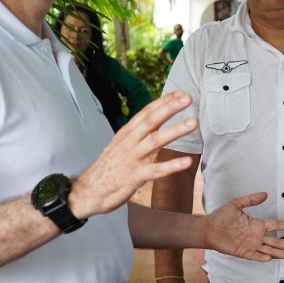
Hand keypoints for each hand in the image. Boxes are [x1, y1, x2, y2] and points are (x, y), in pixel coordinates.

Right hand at [71, 91, 197, 217]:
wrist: (90, 190)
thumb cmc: (108, 167)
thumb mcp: (121, 145)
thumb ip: (138, 135)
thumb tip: (155, 124)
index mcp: (127, 133)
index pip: (146, 112)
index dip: (163, 101)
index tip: (180, 92)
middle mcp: (130, 142)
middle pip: (151, 120)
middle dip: (170, 108)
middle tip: (188, 98)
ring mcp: (132, 158)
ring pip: (155, 141)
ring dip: (175, 130)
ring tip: (193, 122)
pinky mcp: (135, 176)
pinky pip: (156, 170)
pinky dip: (172, 166)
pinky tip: (188, 162)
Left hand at [204, 192, 283, 260]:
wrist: (208, 228)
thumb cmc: (221, 216)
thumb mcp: (236, 204)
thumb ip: (251, 200)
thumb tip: (265, 194)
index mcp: (257, 224)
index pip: (277, 225)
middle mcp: (257, 236)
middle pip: (278, 241)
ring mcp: (251, 245)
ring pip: (271, 250)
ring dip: (282, 252)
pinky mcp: (243, 252)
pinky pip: (255, 256)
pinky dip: (262, 257)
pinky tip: (271, 258)